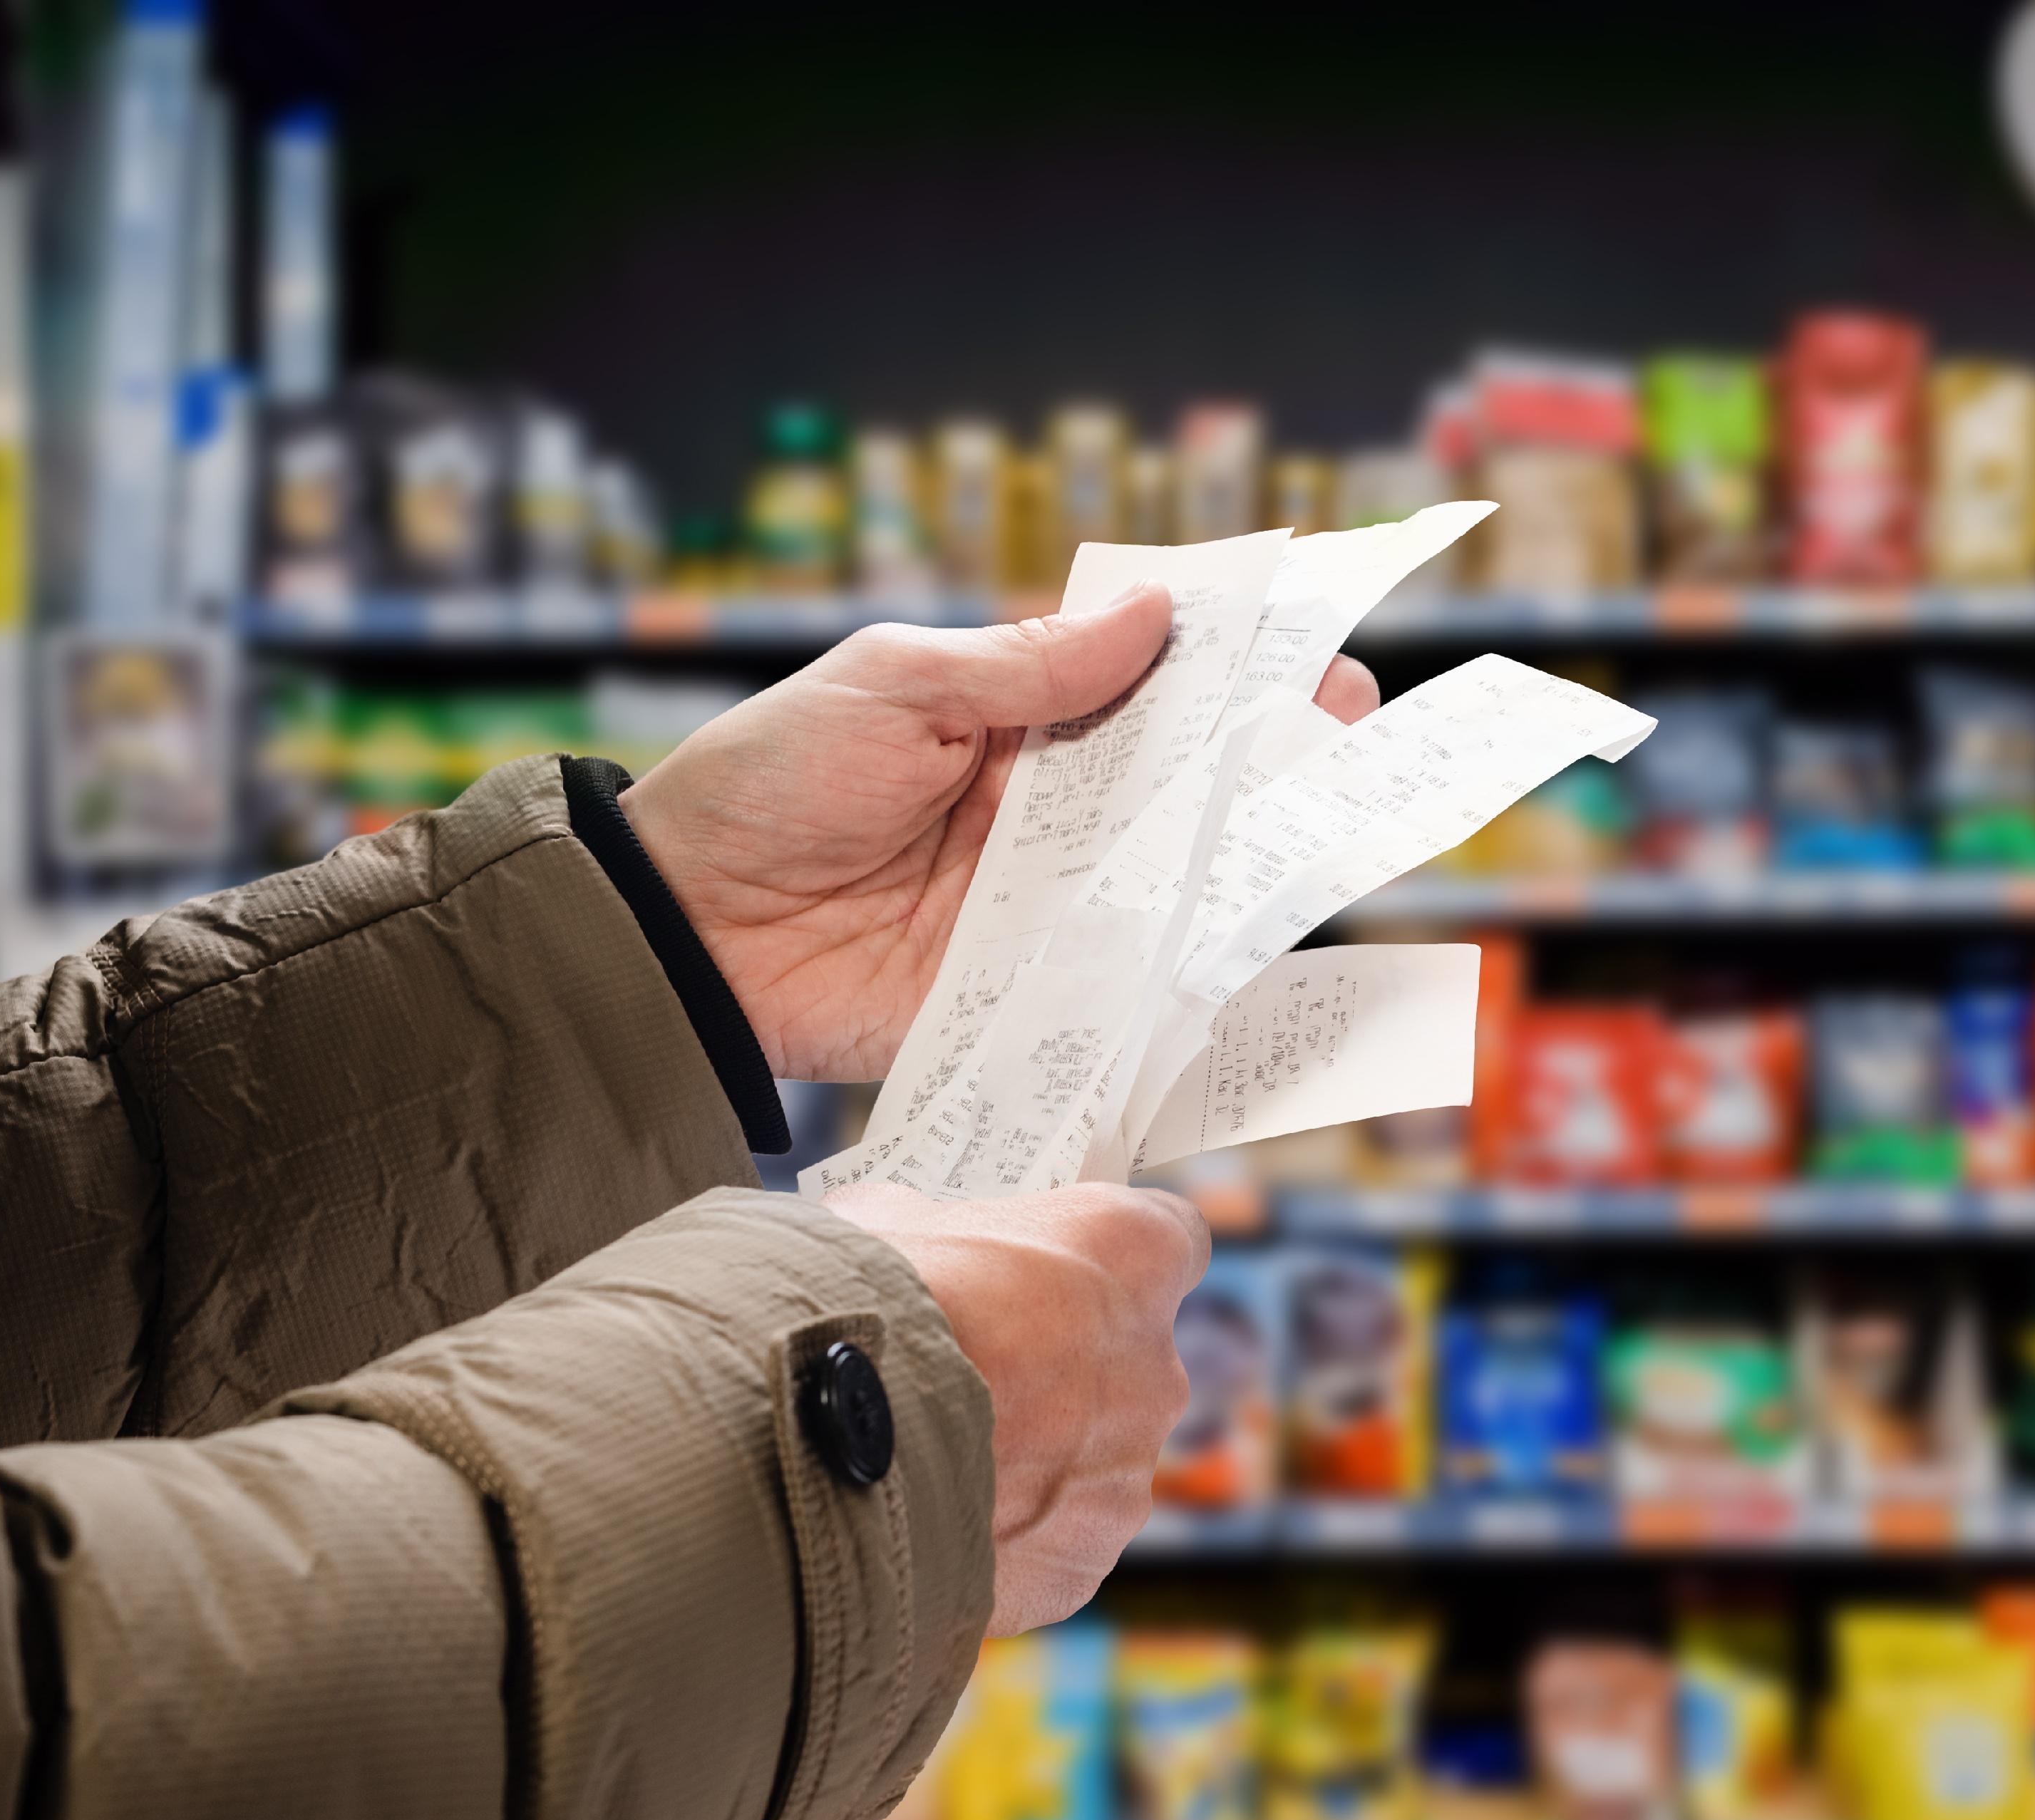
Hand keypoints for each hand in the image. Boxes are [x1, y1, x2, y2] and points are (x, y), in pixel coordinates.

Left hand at [619, 592, 1382, 1081]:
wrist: (685, 931)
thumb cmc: (766, 784)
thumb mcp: (891, 688)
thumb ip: (1026, 666)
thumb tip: (1155, 613)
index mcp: (1013, 718)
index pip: (1146, 682)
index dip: (1232, 666)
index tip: (1314, 649)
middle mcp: (1045, 810)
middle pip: (1182, 782)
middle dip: (1270, 756)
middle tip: (1349, 734)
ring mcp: (1043, 904)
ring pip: (1172, 879)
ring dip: (1249, 859)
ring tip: (1333, 832)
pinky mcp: (1027, 990)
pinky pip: (1124, 981)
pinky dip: (1189, 973)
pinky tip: (1259, 955)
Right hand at [825, 1179, 1207, 1635]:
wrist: (819, 1438)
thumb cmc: (867, 1302)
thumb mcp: (892, 1222)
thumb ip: (940, 1231)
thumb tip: (912, 1240)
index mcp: (1130, 1257)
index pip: (1170, 1240)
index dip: (1112, 1259)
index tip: (1065, 1271)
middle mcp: (1155, 1367)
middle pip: (1127, 1364)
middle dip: (1060, 1371)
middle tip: (973, 1377)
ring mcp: (1126, 1475)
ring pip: (1089, 1464)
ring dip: (1030, 1462)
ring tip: (932, 1462)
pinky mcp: (1082, 1562)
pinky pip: (1050, 1545)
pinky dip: (1002, 1539)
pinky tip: (931, 1524)